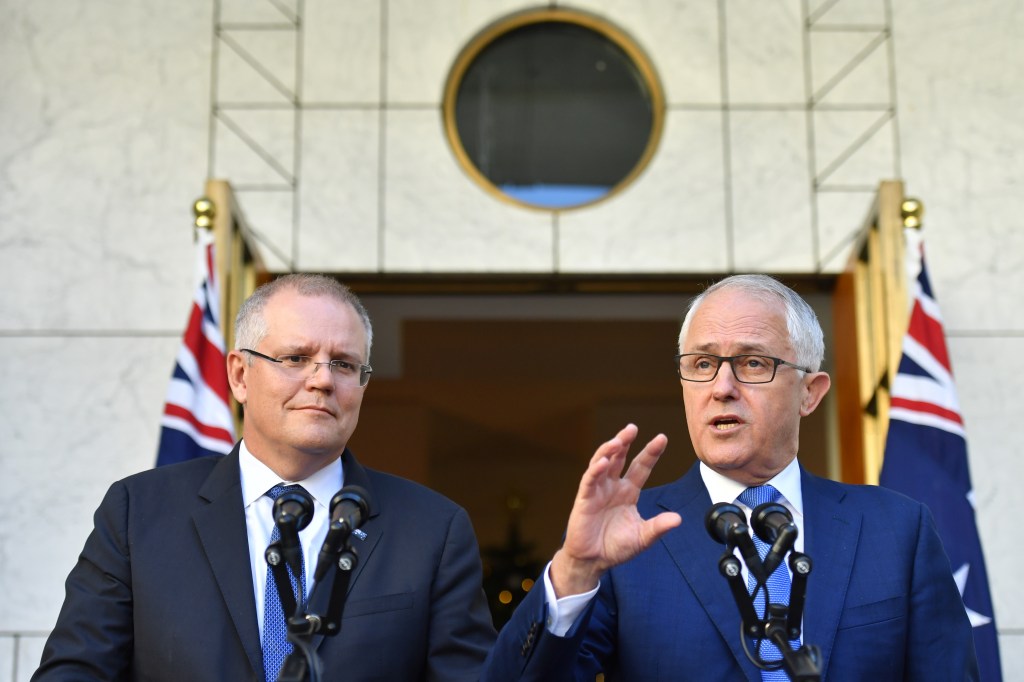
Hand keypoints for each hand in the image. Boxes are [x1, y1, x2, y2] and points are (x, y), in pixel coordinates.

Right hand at [550, 424, 681, 597]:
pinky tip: (604, 461)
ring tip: (619, 440)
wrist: (593, 561)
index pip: (641, 467)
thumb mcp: (642, 537)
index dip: (651, 453)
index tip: (662, 438)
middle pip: (620, 458)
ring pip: (602, 462)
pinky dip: (595, 470)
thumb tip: (678, 519)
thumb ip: (658, 527)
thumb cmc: (616, 547)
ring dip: (609, 450)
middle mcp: (613, 487)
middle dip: (625, 441)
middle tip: (633, 427)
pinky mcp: (585, 499)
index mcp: (628, 492)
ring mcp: (598, 490)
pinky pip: (590, 480)